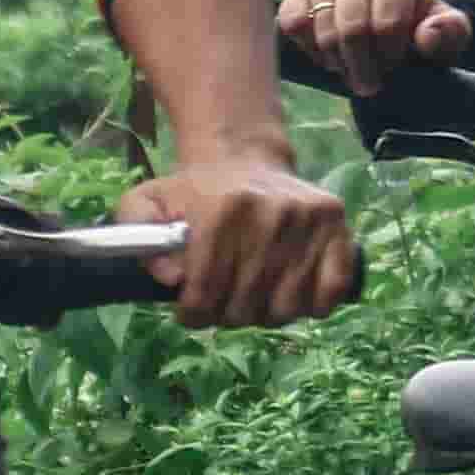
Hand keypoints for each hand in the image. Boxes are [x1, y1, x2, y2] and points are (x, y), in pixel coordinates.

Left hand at [118, 157, 366, 328]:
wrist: (242, 159)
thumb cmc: (193, 192)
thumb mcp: (147, 201)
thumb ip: (136, 233)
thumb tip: (171, 277)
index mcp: (224, 209)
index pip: (206, 292)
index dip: (192, 314)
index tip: (189, 311)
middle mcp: (272, 213)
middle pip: (246, 305)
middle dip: (225, 316)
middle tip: (219, 304)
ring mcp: (310, 221)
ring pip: (287, 308)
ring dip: (264, 316)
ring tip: (250, 299)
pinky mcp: (339, 227)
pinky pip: (330, 292)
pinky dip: (311, 307)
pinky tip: (288, 295)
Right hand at [278, 0, 472, 97]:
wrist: (384, 32)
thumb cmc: (417, 34)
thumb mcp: (447, 35)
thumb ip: (451, 32)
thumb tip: (429, 35)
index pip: (387, 23)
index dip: (390, 57)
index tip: (395, 69)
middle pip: (352, 29)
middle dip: (362, 67)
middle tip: (368, 86)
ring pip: (323, 32)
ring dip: (338, 63)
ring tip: (350, 69)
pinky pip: (293, 25)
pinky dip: (309, 50)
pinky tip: (326, 56)